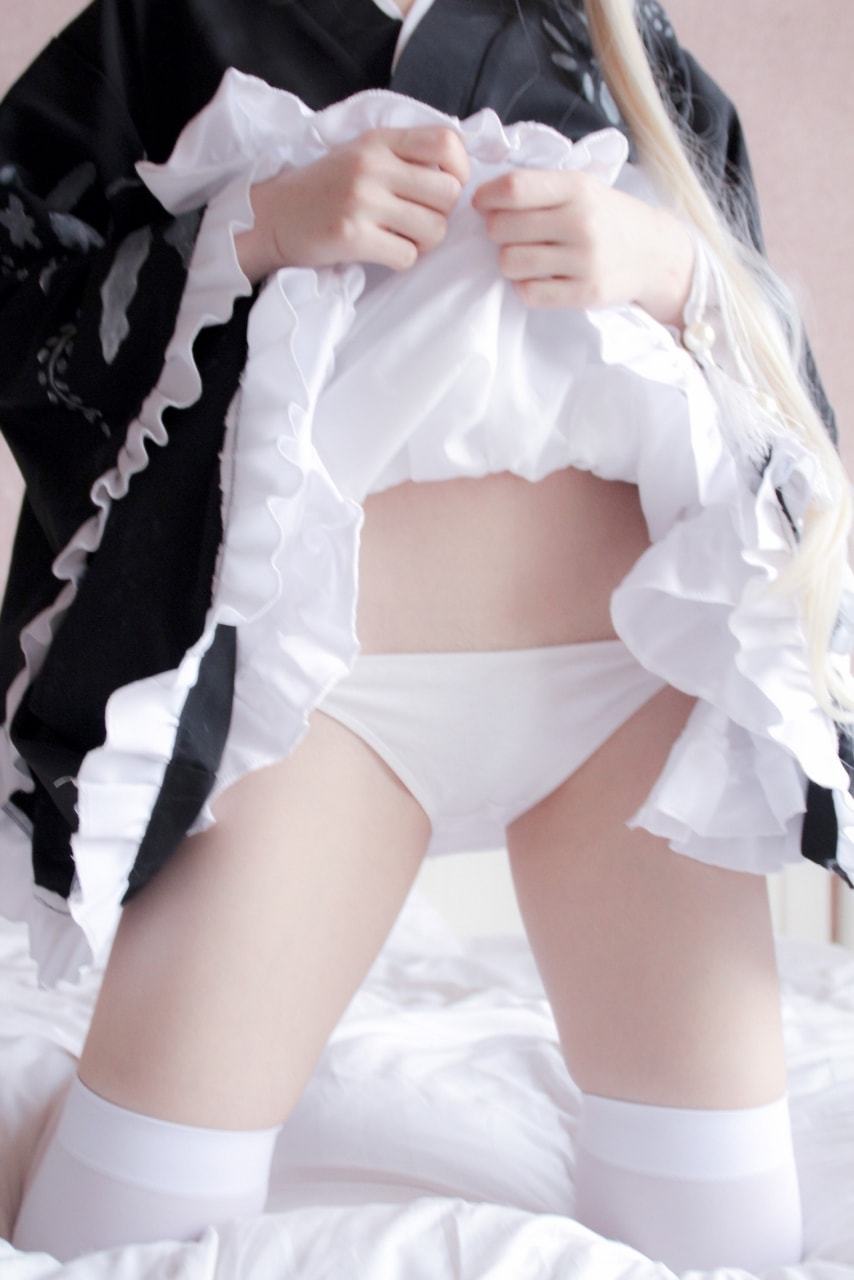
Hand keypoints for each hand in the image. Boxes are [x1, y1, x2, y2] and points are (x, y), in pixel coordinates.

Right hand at [236, 126, 469, 282]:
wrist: (271, 216)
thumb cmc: (324, 189)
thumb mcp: (361, 154)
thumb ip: (403, 156)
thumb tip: (457, 178)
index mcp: (379, 140)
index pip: (447, 143)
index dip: (460, 170)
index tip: (445, 189)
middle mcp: (372, 165)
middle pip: (448, 193)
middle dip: (442, 214)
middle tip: (419, 221)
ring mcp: (361, 201)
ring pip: (434, 229)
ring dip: (424, 242)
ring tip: (400, 238)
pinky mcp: (351, 236)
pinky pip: (407, 256)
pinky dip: (402, 260)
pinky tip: (383, 252)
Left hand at [472, 168, 693, 325]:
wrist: (655, 253)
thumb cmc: (607, 217)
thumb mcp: (582, 187)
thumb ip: (540, 188)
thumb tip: (484, 198)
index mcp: (576, 188)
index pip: (513, 188)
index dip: (486, 197)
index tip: (481, 205)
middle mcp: (580, 222)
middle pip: (503, 228)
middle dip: (496, 232)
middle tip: (509, 235)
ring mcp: (584, 260)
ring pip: (510, 262)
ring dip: (509, 261)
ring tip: (526, 257)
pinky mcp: (585, 293)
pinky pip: (529, 293)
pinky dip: (525, 287)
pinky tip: (538, 278)